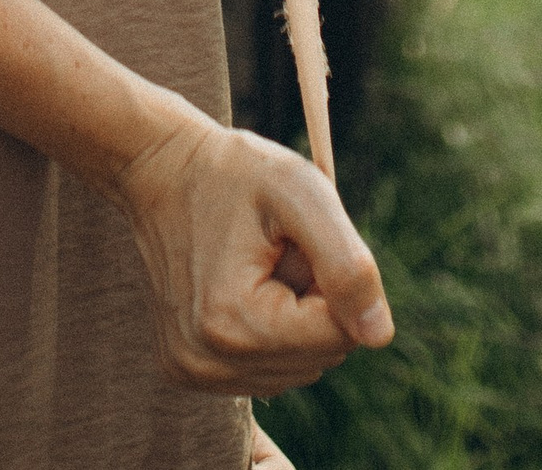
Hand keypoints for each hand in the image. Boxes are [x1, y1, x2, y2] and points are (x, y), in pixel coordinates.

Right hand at [111, 113, 393, 395]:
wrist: (161, 169)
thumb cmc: (235, 173)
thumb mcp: (302, 192)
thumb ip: (348, 264)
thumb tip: (380, 336)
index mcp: (235, 325)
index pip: (340, 336)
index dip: (335, 281)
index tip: (298, 241)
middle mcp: (208, 364)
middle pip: (320, 356)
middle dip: (314, 300)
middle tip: (275, 248)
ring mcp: (194, 372)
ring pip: (298, 368)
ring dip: (294, 318)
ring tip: (257, 264)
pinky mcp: (189, 371)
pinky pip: (267, 371)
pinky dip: (269, 332)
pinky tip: (240, 286)